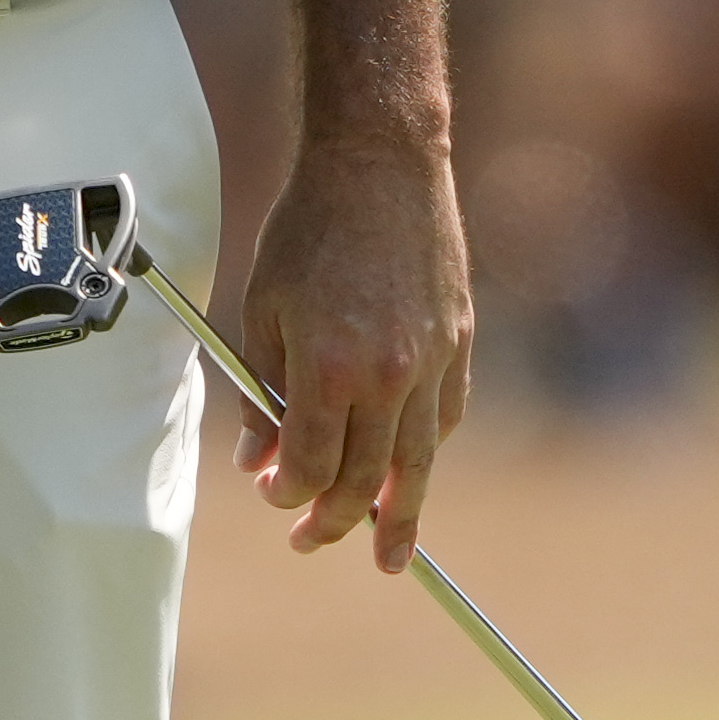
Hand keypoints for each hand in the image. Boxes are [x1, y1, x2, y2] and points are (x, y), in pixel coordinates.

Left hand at [226, 124, 470, 570]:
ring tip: (393, 555)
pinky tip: (410, 472)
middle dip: (333, 521)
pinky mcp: (460, 343)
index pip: (309, 465)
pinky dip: (426, 452)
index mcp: (327, 367)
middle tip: (311, 541)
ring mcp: (432, 362)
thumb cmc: (309, 229)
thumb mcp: (262, 309)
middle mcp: (387, 375)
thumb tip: (258, 462)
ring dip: (401, 515)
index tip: (273, 500)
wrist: (380, 163)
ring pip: (417, 462)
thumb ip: (259, 394)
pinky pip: (446, 419)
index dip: (287, 496)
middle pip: (364, 479)